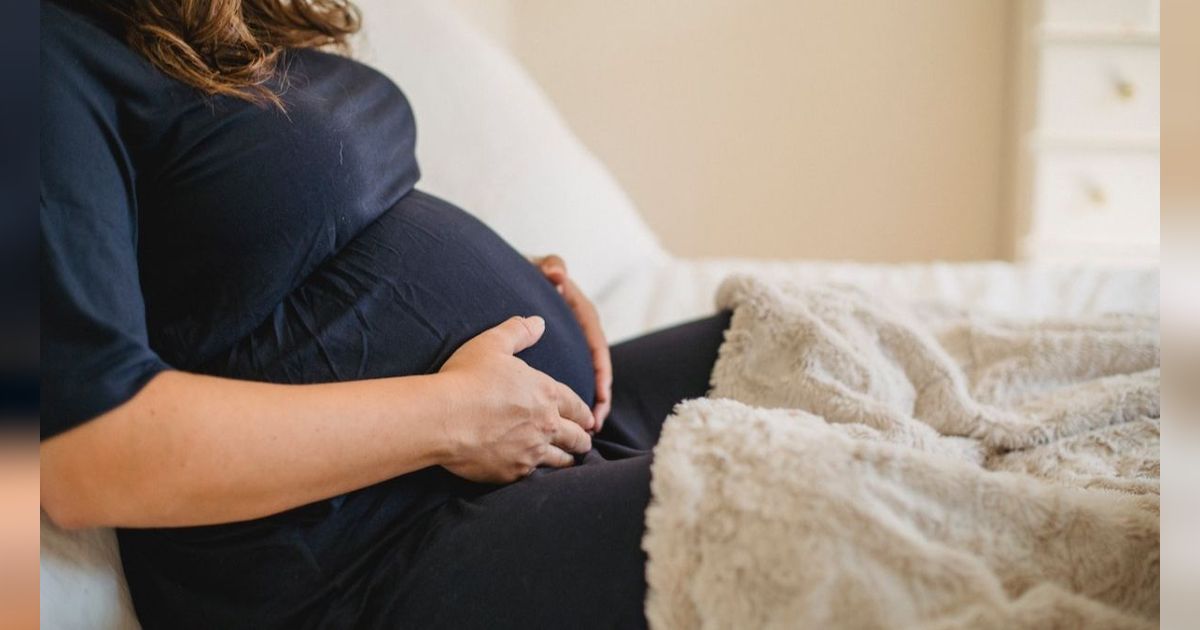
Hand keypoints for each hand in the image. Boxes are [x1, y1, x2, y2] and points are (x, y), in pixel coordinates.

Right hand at [437, 316, 594, 482]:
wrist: (442, 418)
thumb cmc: (466, 377)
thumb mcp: (492, 343)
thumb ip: (518, 331)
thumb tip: (538, 322)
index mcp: (547, 393)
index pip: (577, 406)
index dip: (585, 413)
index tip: (590, 419)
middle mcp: (546, 424)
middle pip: (577, 437)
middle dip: (583, 439)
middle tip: (585, 441)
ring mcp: (531, 451)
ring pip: (562, 461)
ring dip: (568, 459)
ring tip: (569, 460)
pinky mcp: (513, 472)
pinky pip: (535, 477)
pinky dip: (539, 475)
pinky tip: (538, 474)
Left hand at [531, 255, 612, 430]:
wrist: (508, 274)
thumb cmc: (527, 271)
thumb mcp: (540, 266)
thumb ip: (551, 266)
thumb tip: (557, 274)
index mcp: (580, 313)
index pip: (597, 345)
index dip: (601, 372)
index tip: (601, 394)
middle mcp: (579, 332)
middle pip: (595, 370)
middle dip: (598, 399)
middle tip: (594, 425)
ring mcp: (570, 345)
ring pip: (583, 380)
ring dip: (585, 407)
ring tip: (584, 433)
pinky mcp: (557, 355)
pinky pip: (566, 380)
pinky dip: (566, 402)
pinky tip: (559, 422)